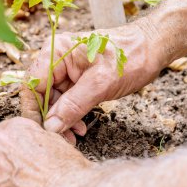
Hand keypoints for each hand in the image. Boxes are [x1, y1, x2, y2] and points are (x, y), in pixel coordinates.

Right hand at [21, 21, 165, 140]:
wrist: (153, 47)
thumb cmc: (130, 57)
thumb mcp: (100, 84)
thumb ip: (73, 106)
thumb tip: (51, 127)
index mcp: (57, 52)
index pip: (33, 85)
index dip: (33, 110)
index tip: (41, 132)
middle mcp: (58, 58)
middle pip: (42, 94)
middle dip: (52, 119)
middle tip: (62, 140)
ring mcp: (68, 69)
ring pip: (55, 100)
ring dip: (63, 119)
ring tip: (75, 136)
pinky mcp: (78, 78)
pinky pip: (68, 99)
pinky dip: (73, 114)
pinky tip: (81, 127)